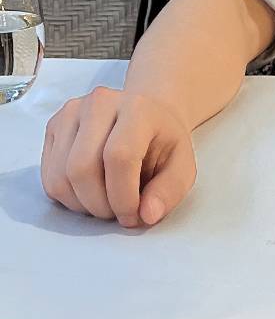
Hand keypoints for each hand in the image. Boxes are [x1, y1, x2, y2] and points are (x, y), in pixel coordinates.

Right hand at [41, 87, 197, 227]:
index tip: (134, 215)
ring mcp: (72, 113)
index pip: (119, 156)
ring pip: (60, 176)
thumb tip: (147, 215)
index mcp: (137, 108)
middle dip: (100, 205)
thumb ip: (169, 191)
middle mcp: (99, 103)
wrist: (144, 115)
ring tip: (105, 203)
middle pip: (82, 168)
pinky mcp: (54, 126)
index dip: (124, 197)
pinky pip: (49, 176)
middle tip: (118, 213)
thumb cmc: (161, 142)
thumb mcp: (181, 166)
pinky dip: (67, 197)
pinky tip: (89, 193)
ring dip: (82, 205)